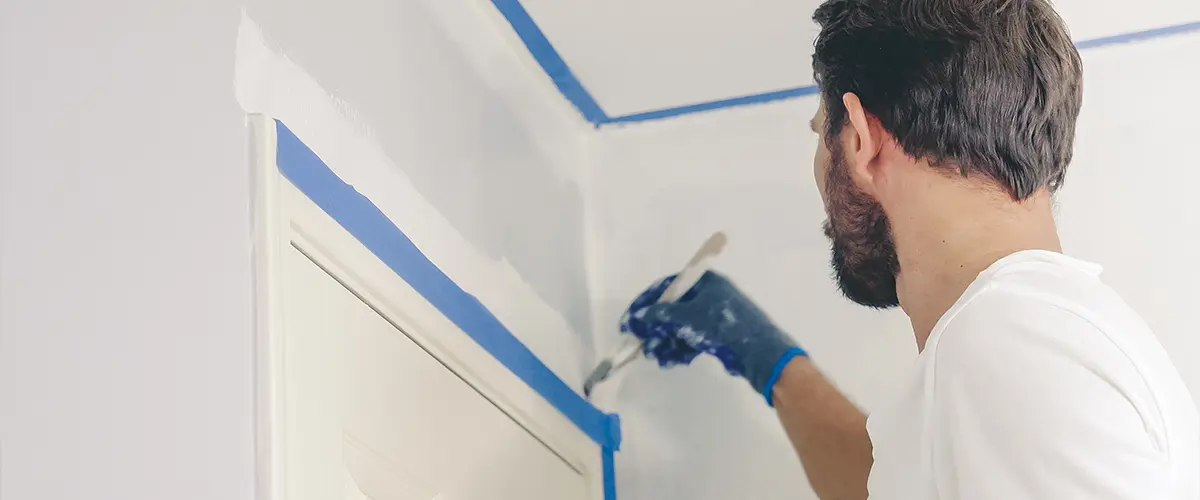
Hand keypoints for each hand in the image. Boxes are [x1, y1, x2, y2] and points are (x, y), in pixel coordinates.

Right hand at [619, 270, 806, 404]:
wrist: (760, 352)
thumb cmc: (723, 326)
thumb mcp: (688, 317)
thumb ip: (661, 315)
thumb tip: (639, 316)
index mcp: (704, 282)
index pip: (667, 287)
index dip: (646, 303)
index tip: (630, 320)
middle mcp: (708, 295)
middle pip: (673, 309)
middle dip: (656, 327)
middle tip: (641, 343)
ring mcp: (714, 316)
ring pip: (681, 327)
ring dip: (666, 341)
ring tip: (657, 356)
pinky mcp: (718, 335)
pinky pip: (692, 339)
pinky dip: (680, 348)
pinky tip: (672, 360)